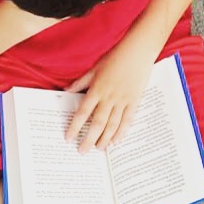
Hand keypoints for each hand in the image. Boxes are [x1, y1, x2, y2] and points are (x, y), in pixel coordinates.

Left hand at [64, 39, 156, 153]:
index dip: (75, 127)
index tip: (68, 138)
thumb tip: (66, 90)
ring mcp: (123, 100)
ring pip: (112, 124)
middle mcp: (109, 97)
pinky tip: (117, 140)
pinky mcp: (135, 101)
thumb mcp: (94, 68)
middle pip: (97, 123)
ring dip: (105, 139)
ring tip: (99, 149)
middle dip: (89, 139)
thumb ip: (80, 82)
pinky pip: (128, 120)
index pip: (83, 112)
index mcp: (97, 89)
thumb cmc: (115, 57)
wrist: (138, 51)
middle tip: (83, 151)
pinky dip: (122, 131)